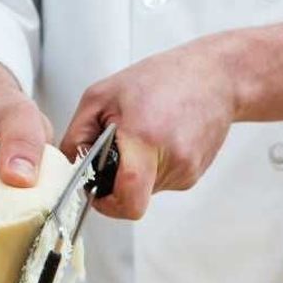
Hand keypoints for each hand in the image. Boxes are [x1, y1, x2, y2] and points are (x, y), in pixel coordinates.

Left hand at [60, 39, 237, 219]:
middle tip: (119, 150)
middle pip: (134, 197)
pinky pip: (163, 181)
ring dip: (138, 170)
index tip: (98, 191)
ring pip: (147, 190)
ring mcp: (188, 171)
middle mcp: (172, 161)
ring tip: (145, 135)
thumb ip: (78, 135)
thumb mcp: (102, 95)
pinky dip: (154, 166)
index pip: (128, 200)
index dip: (108, 205)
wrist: (216, 77)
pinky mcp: (196, 173)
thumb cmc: (161, 78)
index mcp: (146, 139)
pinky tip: (161, 138)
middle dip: (119, 180)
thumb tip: (66, 167)